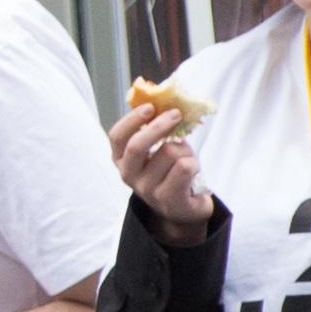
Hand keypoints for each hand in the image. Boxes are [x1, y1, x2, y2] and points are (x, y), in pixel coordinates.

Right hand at [106, 97, 214, 248]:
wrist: (184, 206)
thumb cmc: (171, 171)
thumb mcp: (160, 149)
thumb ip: (159, 131)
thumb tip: (169, 105)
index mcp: (122, 160)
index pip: (116, 137)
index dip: (131, 120)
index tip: (150, 107)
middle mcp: (129, 175)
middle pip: (137, 146)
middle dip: (158, 127)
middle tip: (176, 114)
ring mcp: (147, 190)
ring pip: (169, 153)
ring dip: (185, 150)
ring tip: (186, 159)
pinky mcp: (168, 199)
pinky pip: (184, 167)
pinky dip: (194, 164)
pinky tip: (192, 173)